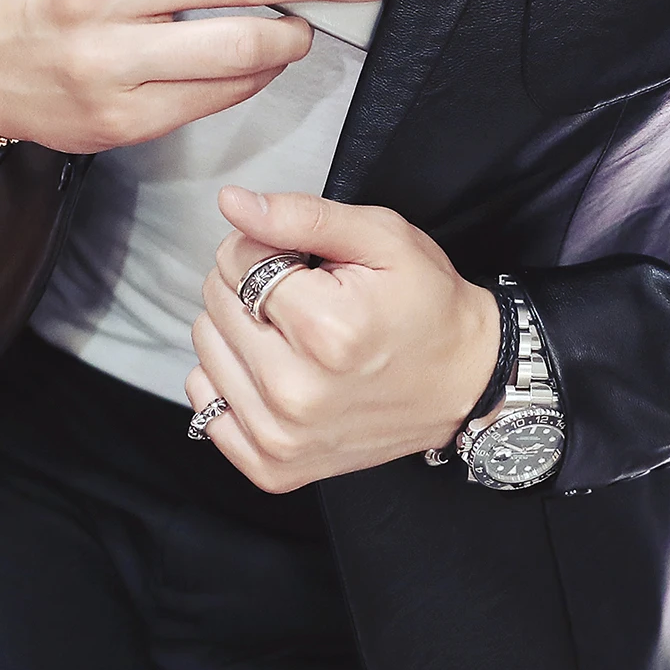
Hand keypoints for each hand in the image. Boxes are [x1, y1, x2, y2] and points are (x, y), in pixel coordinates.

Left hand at [185, 186, 501, 491]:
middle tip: (305, 299)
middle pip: (217, 303)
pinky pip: (205, 402)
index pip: (236, 259)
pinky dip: (230, 379)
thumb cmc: (428, 307)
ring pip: (206, 349)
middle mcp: (297, 391)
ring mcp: (282, 436)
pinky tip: (275, 369)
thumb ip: (301, 215)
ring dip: (239, 331)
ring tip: (293, 335)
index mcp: (326, 329)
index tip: (303, 263)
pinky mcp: (273, 466)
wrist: (464, 383)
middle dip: (250, 286)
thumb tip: (232, 203)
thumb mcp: (382, 238)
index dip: (265, 247)